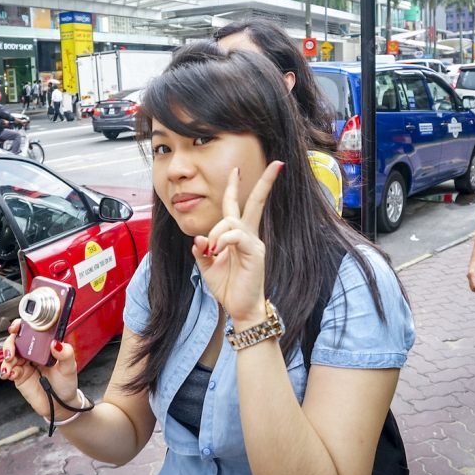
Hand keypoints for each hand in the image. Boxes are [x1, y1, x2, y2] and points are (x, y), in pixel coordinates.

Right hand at [0, 320, 81, 419]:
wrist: (60, 405)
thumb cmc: (66, 384)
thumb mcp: (70, 367)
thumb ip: (65, 354)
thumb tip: (56, 343)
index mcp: (44, 345)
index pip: (30, 330)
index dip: (21, 325)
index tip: (17, 327)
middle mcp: (33, 352)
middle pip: (15, 341)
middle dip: (9, 343)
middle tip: (11, 352)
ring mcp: (24, 364)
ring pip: (9, 354)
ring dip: (6, 358)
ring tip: (10, 366)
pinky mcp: (19, 376)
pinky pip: (8, 370)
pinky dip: (6, 371)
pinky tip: (10, 374)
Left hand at [191, 162, 283, 327]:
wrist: (240, 309)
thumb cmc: (228, 288)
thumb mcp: (207, 266)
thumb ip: (202, 250)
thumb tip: (198, 238)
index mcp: (238, 236)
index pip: (238, 206)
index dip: (236, 188)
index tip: (237, 170)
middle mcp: (249, 235)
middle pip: (255, 202)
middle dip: (264, 182)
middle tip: (276, 165)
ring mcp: (254, 243)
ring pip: (231, 220)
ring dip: (215, 232)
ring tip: (211, 250)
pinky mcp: (255, 253)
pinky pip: (235, 235)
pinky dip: (222, 240)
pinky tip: (217, 252)